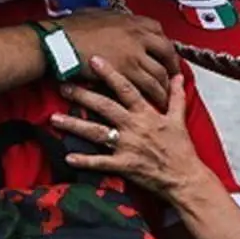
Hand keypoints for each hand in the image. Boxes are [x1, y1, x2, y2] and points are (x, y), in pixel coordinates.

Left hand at [50, 56, 200, 198]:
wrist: (185, 178)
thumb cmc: (181, 149)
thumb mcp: (179, 118)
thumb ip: (176, 95)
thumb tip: (177, 76)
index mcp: (146, 114)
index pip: (126, 88)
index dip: (110, 74)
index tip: (94, 60)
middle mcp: (134, 127)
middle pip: (104, 107)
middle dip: (82, 96)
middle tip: (63, 86)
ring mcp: (127, 146)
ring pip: (96, 133)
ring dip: (74, 125)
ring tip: (54, 118)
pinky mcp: (124, 166)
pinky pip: (101, 163)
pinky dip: (85, 161)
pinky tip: (68, 157)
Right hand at [52, 10, 178, 106]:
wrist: (60, 42)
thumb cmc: (72, 29)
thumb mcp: (96, 14)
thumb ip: (111, 18)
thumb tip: (113, 20)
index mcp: (132, 21)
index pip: (159, 31)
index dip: (164, 45)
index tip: (165, 52)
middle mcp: (138, 36)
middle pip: (167, 52)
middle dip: (172, 66)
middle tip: (173, 75)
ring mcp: (135, 55)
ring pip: (160, 73)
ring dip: (165, 85)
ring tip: (165, 95)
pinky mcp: (127, 73)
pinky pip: (149, 87)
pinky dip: (156, 96)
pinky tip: (156, 103)